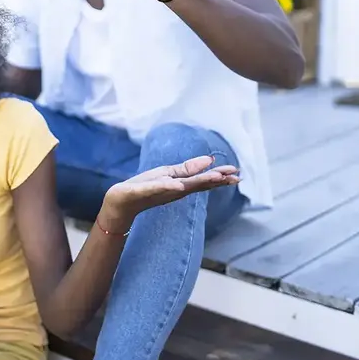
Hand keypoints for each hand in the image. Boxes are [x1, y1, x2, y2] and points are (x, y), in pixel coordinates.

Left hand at [102, 156, 238, 223]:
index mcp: (180, 184)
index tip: (236, 173)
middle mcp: (174, 189)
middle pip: (198, 184)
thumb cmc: (144, 187)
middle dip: (216, 180)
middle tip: (235, 178)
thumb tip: (209, 159)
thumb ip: (187, 169)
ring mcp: (161, 191)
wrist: (122, 200)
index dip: (219, 176)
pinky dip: (168, 186)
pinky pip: (158, 188)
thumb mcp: (167, 174)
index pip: (203, 180)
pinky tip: (178, 184)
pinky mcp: (145, 191)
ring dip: (199, 182)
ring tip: (216, 178)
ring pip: (184, 186)